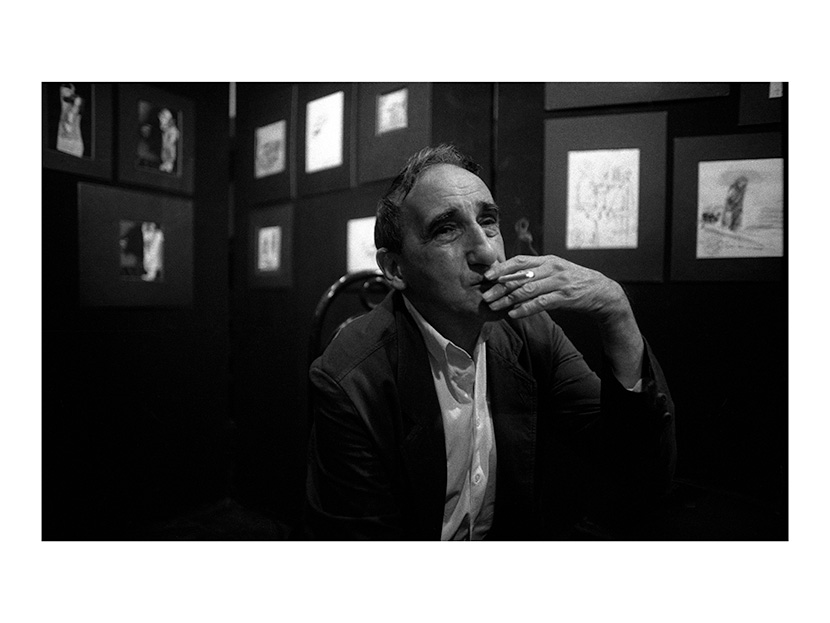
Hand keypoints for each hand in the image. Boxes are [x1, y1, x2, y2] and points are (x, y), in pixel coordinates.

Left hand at [481, 255, 629, 323]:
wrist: (602, 292)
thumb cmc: (574, 282)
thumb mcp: (556, 271)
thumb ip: (536, 273)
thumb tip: (510, 280)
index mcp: (547, 260)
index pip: (519, 261)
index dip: (501, 268)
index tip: (487, 276)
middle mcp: (552, 268)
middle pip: (520, 276)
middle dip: (499, 287)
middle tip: (485, 296)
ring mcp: (558, 282)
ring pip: (527, 289)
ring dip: (508, 299)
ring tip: (495, 307)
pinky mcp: (565, 296)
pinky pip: (541, 303)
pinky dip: (525, 309)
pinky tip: (513, 314)